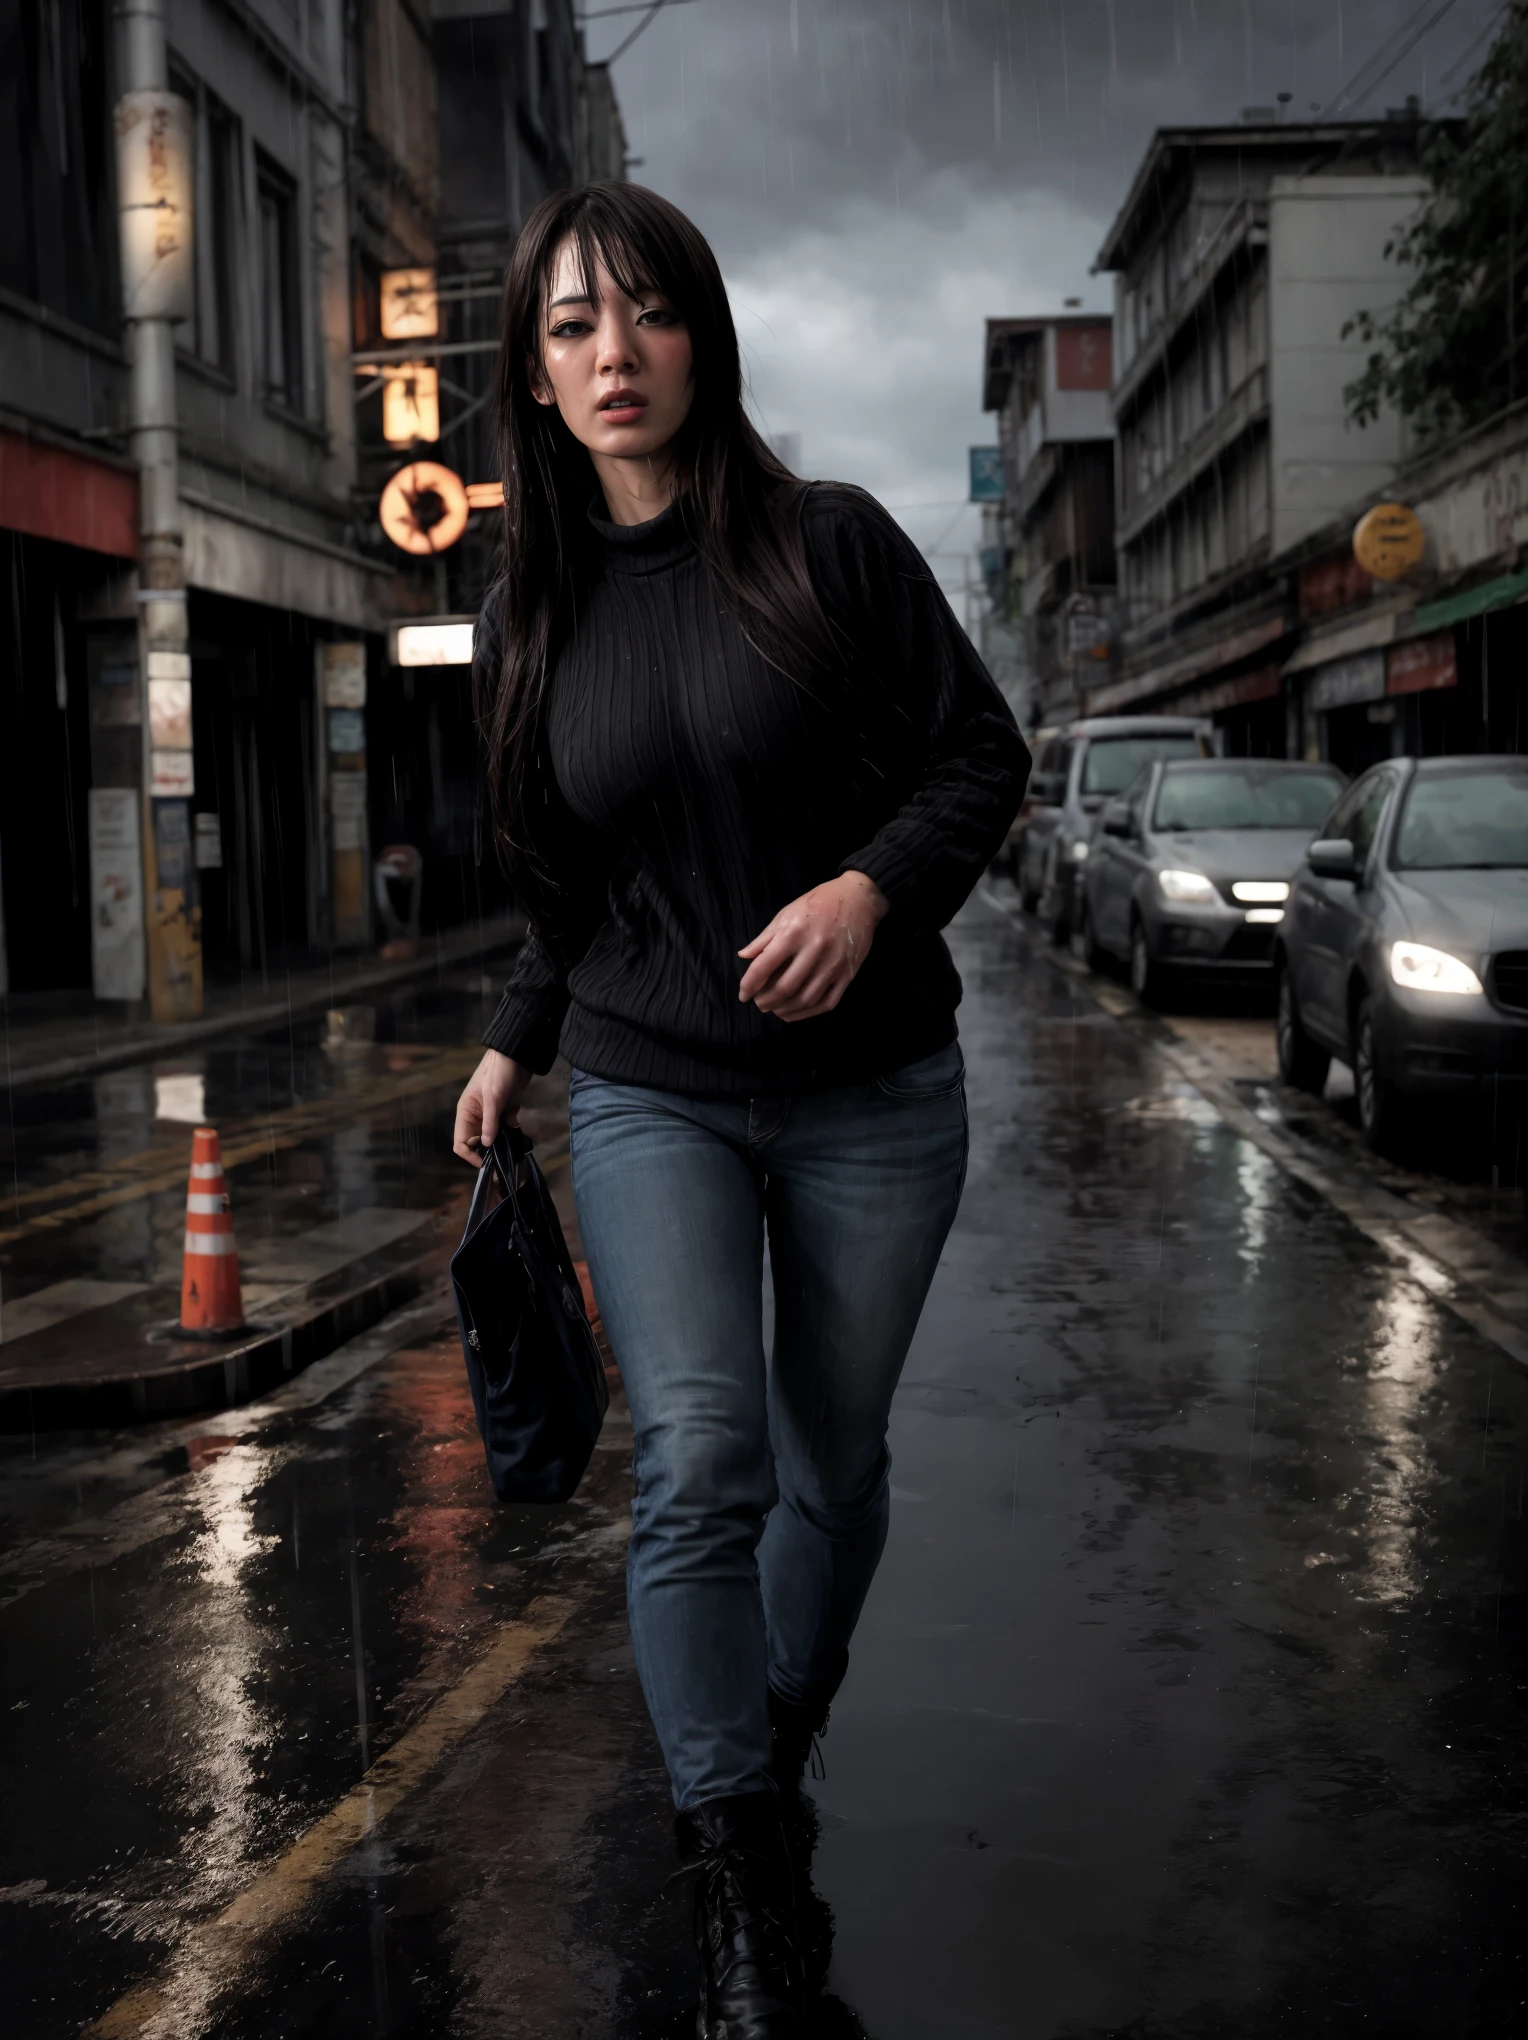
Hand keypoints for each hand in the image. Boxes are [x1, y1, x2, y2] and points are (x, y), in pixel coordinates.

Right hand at [453, 1049, 531, 1164]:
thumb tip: (485, 1145)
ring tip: (512, 1152)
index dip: (471, 1155)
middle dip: (487, 1152)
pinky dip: (512, 1133)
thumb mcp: (493, 1098)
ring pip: (493, 1136)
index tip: (486, 1162)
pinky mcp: (506, 1110)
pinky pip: (506, 1128)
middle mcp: (477, 1115)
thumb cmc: (498, 1073)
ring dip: (501, 1144)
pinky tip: (520, 1138)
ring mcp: (492, 1113)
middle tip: (502, 1161)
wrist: (516, 1055)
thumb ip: (490, 1122)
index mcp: (466, 1112)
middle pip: (477, 1142)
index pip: (461, 1142)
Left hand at [737, 871, 888, 1021]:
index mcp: (794, 932)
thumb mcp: (786, 913)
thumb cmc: (818, 903)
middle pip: (785, 988)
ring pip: (805, 999)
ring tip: (775, 1009)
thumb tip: (743, 957)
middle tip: (759, 1003)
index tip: (743, 995)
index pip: (764, 966)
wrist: (858, 898)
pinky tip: (796, 1012)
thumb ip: (764, 938)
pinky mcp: (848, 974)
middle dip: (766, 1001)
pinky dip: (808, 1013)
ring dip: (785, 1010)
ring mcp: (834, 964)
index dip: (749, 985)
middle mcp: (814, 950)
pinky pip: (827, 1002)